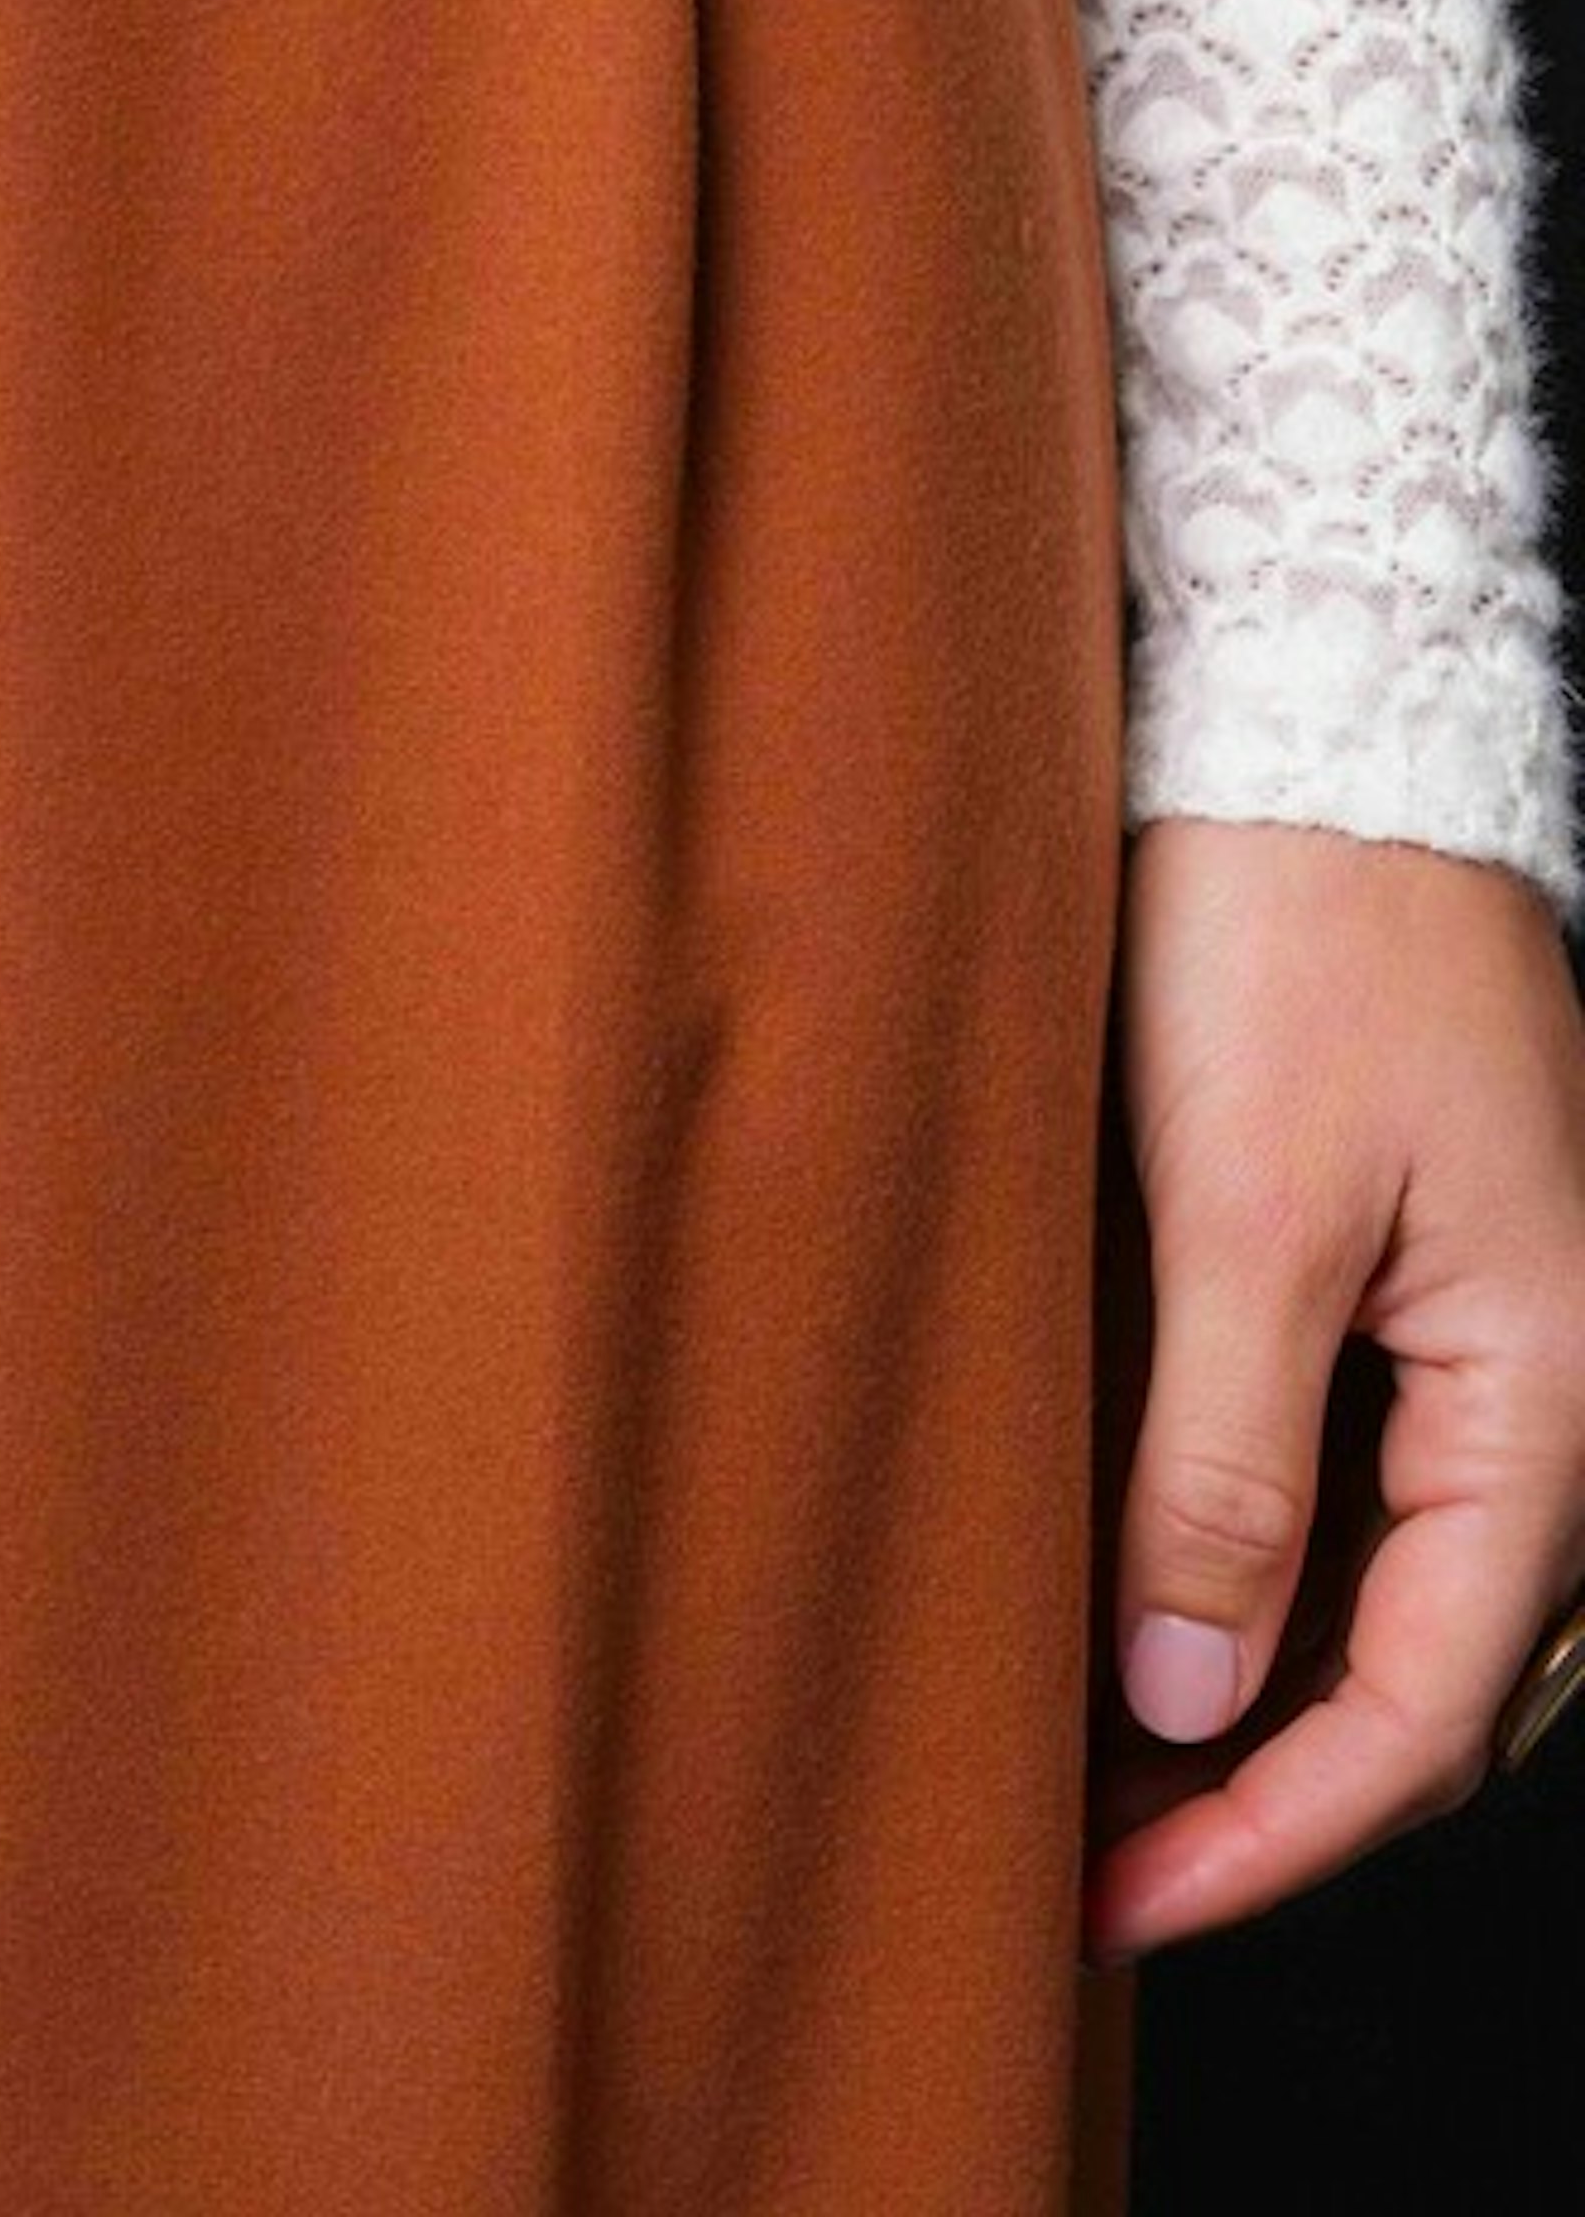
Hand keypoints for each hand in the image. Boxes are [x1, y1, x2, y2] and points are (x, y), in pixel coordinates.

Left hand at [1086, 813, 1584, 1961]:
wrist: (1325, 720)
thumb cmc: (1294, 927)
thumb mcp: (1242, 1208)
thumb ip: (1223, 1467)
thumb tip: (1185, 1702)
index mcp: (1549, 1396)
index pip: (1417, 1710)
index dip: (1262, 1835)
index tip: (1112, 1905)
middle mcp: (1556, 1390)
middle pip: (1435, 1684)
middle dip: (1269, 1797)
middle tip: (1087, 1866)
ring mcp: (1500, 1333)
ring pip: (1409, 1600)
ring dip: (1270, 1700)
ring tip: (1097, 1766)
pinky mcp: (1424, 1274)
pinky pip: (1378, 1490)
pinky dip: (1275, 1577)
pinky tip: (1152, 1596)